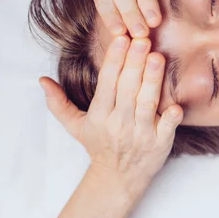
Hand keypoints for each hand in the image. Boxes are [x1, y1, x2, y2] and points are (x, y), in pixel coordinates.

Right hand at [39, 36, 181, 198]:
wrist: (119, 178)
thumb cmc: (99, 145)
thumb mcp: (75, 126)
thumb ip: (58, 103)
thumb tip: (42, 80)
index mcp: (100, 115)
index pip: (107, 83)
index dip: (114, 60)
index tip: (121, 39)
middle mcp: (120, 123)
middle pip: (128, 88)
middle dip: (134, 63)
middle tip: (142, 39)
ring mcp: (141, 133)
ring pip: (146, 103)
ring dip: (152, 80)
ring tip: (157, 57)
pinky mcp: (159, 143)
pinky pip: (166, 128)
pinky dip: (170, 118)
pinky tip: (176, 105)